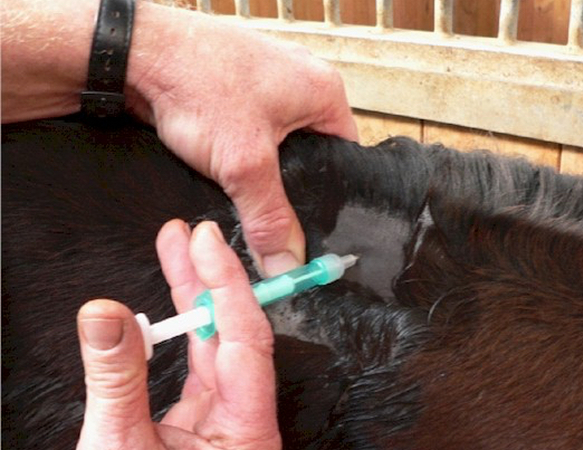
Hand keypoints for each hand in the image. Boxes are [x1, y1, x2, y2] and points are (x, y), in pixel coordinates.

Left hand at [3, 0, 357, 275]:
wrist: (136, 53)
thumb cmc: (197, 81)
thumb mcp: (244, 163)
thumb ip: (269, 217)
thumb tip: (286, 263)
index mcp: (324, 91)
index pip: (346, 158)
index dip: (330, 196)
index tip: (313, 226)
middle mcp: (302, 83)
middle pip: (313, 154)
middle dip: (291, 184)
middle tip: (275, 212)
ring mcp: (269, 84)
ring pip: (279, 146)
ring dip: (262, 169)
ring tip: (247, 186)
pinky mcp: (238, 90)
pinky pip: (253, 134)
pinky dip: (242, 154)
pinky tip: (227, 168)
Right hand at [76, 219, 279, 449]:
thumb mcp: (120, 449)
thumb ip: (115, 381)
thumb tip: (103, 313)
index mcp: (246, 429)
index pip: (245, 340)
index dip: (226, 285)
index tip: (205, 242)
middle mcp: (243, 418)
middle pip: (233, 332)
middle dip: (209, 279)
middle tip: (188, 235)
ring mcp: (224, 418)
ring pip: (214, 343)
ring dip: (193, 297)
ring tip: (174, 250)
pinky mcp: (202, 421)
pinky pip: (196, 364)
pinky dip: (180, 331)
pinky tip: (167, 304)